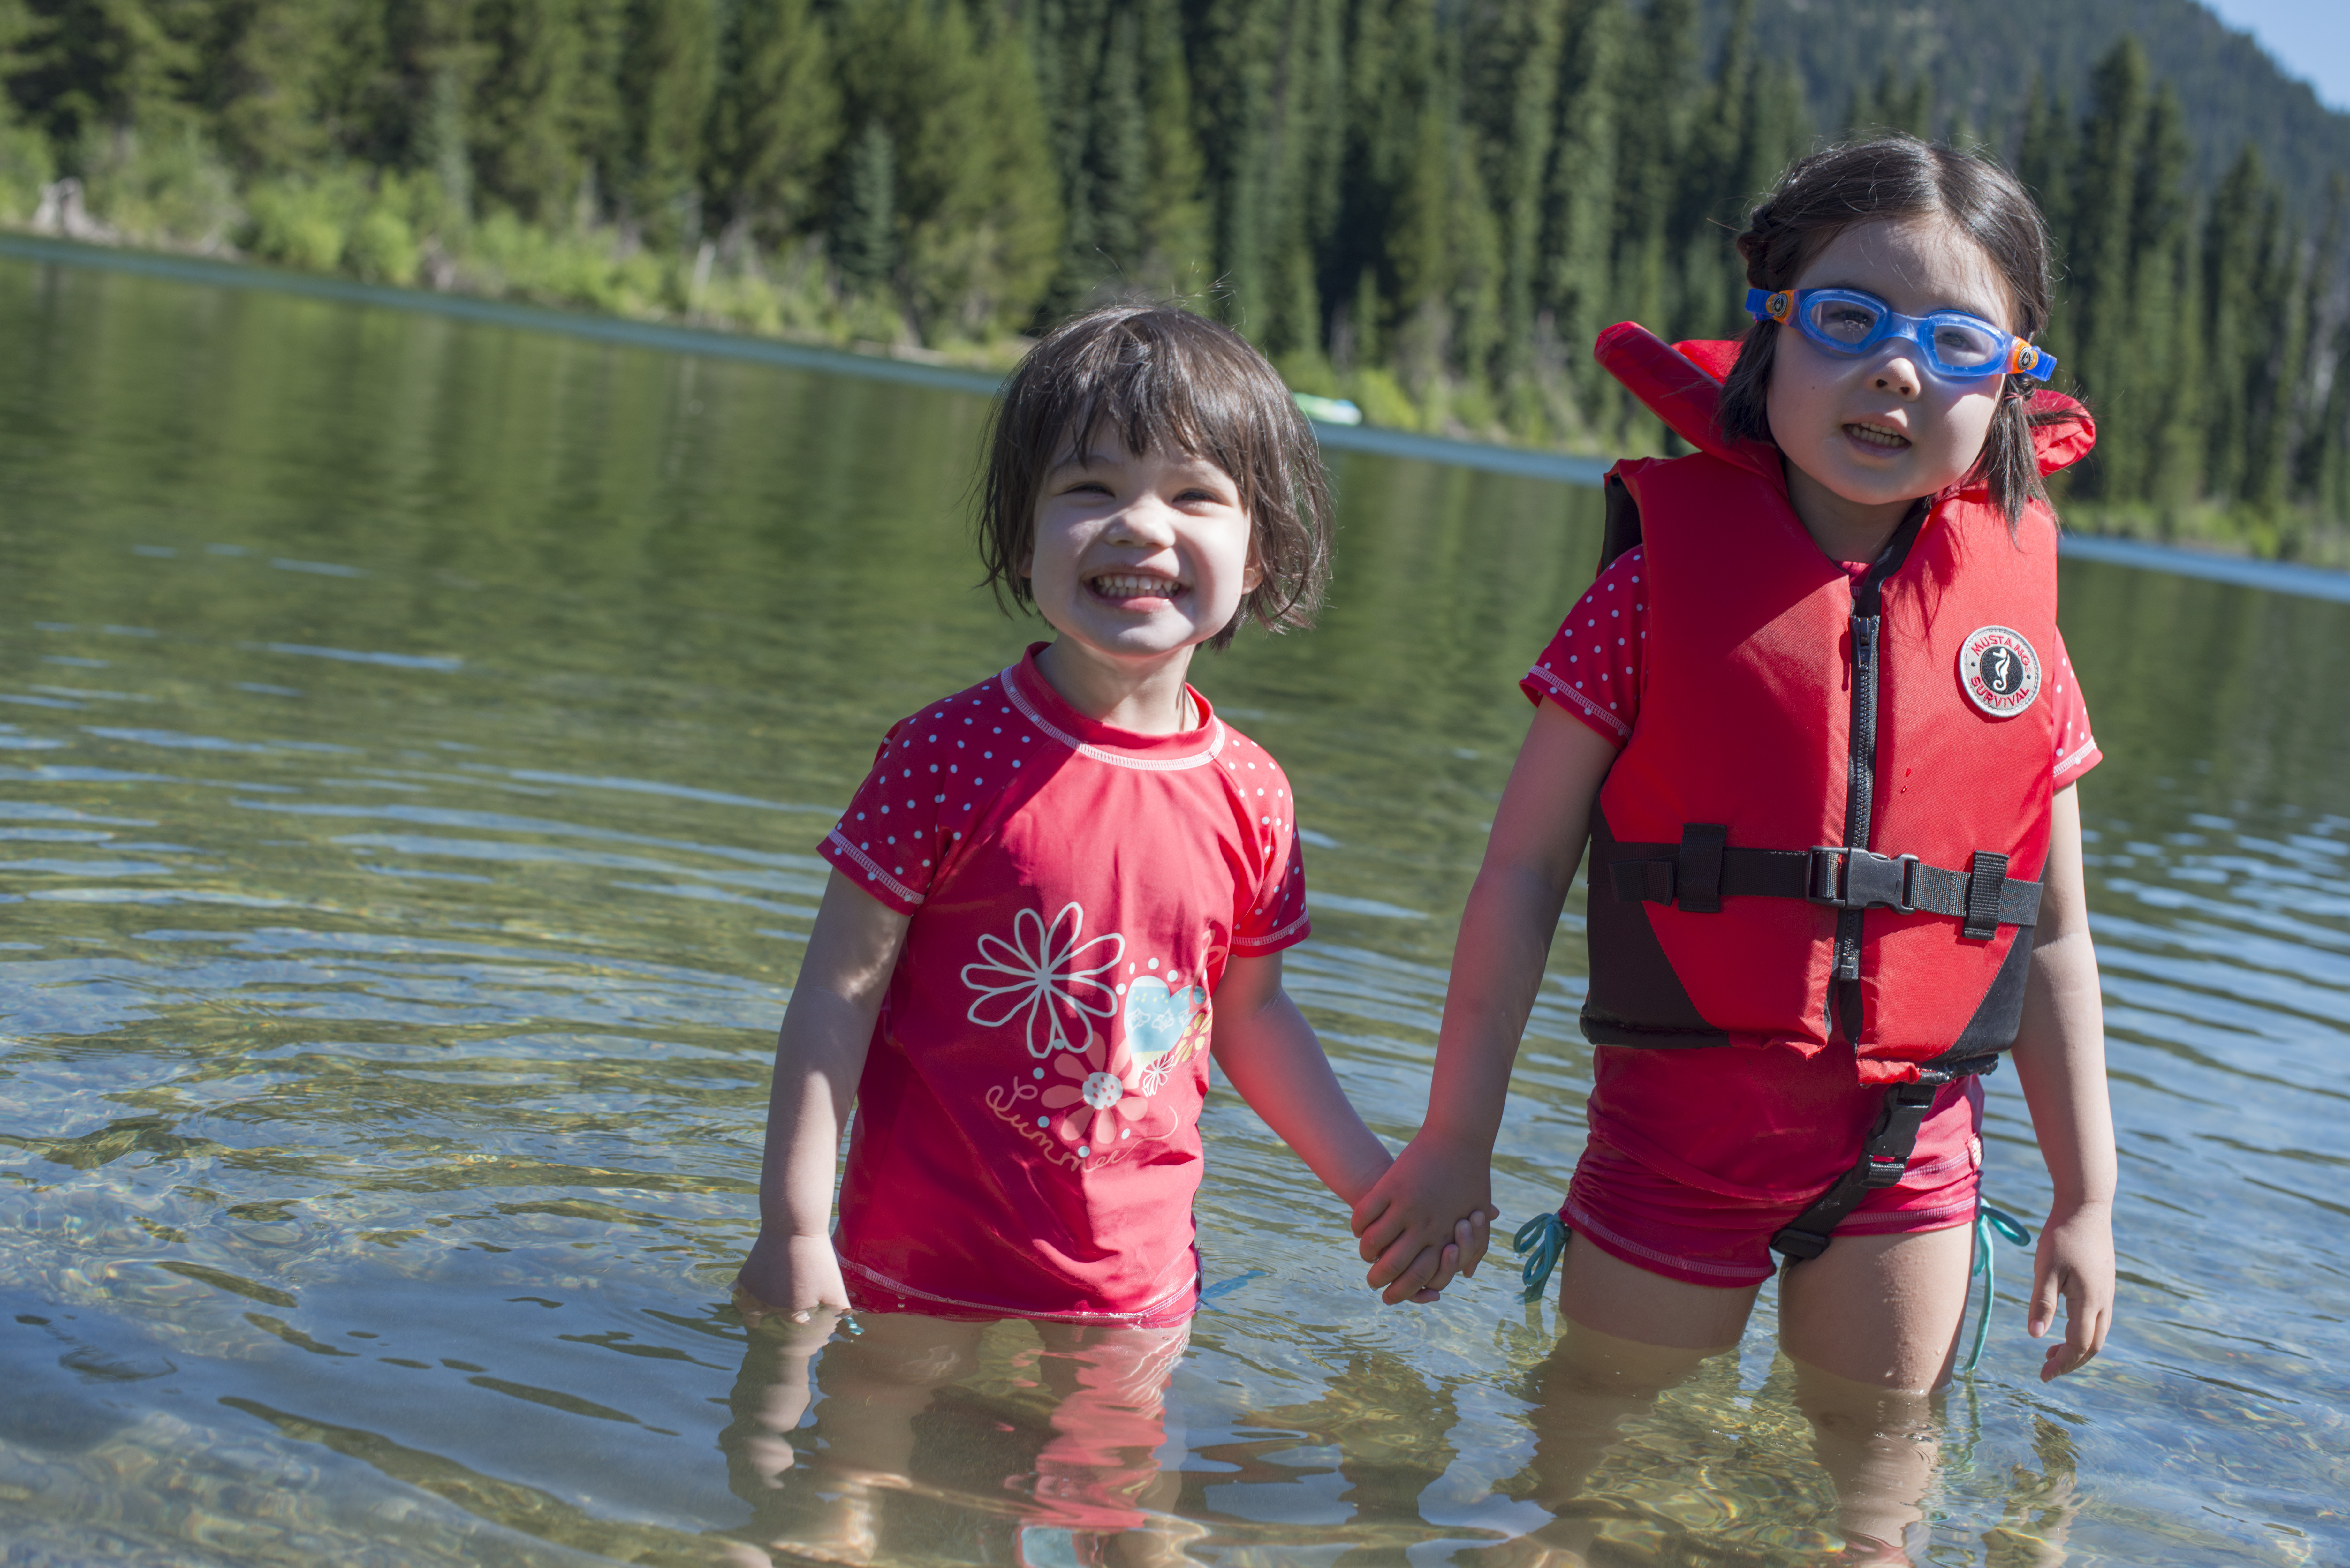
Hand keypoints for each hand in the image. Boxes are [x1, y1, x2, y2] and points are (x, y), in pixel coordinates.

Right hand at [736, 1228, 852, 1322]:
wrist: (793, 1228)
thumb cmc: (817, 1258)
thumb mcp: (835, 1286)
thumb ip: (842, 1309)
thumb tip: (848, 1323)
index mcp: (791, 1311)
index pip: (793, 1325)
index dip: (800, 1322)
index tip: (804, 1318)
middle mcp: (769, 1307)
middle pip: (769, 1322)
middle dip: (775, 1321)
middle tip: (782, 1316)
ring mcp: (754, 1293)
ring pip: (749, 1313)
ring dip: (754, 1315)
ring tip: (759, 1317)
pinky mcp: (745, 1278)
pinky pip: (740, 1294)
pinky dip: (744, 1296)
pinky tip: (751, 1295)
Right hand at [1350, 1133, 1497, 1304]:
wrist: (1459, 1137)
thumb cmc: (1472, 1177)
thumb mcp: (1479, 1215)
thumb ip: (1475, 1248)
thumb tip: (1466, 1275)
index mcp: (1447, 1237)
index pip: (1422, 1279)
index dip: (1405, 1293)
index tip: (1393, 1295)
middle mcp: (1425, 1228)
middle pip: (1392, 1267)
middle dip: (1378, 1281)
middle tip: (1372, 1282)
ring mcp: (1405, 1207)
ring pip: (1373, 1243)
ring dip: (1365, 1254)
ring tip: (1365, 1254)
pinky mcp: (1390, 1187)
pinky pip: (1364, 1215)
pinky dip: (1357, 1227)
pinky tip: (1358, 1229)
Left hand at [2027, 1200, 2113, 1380]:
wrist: (2086, 1207)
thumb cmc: (2062, 1235)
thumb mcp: (2045, 1268)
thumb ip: (2041, 1303)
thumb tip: (2035, 1336)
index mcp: (2089, 1301)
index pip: (2079, 1346)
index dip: (2062, 1364)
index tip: (2044, 1375)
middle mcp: (2104, 1302)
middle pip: (2093, 1346)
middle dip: (2071, 1361)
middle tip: (2046, 1368)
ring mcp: (2108, 1293)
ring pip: (2098, 1333)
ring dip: (2077, 1348)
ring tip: (2052, 1352)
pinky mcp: (2105, 1284)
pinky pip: (2098, 1319)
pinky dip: (2083, 1332)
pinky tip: (2063, 1326)